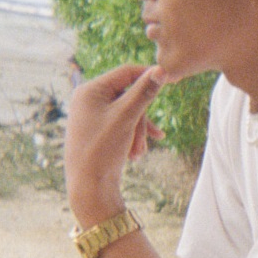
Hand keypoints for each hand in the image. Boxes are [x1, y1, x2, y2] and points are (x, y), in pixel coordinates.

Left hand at [64, 64, 166, 226]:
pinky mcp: (98, 130)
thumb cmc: (103, 150)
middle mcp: (87, 99)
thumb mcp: (127, 118)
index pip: (125, 72)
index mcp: (89, 90)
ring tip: (139, 153)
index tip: (169, 80)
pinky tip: (141, 152)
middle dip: (142, 118)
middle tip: (151, 138)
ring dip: (138, 131)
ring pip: (128, 112)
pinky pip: (122, 124)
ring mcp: (92, 115)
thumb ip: (144, 92)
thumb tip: (161, 69)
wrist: (88, 188)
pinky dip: (133, 137)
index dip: (148, 75)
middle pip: (128, 95)